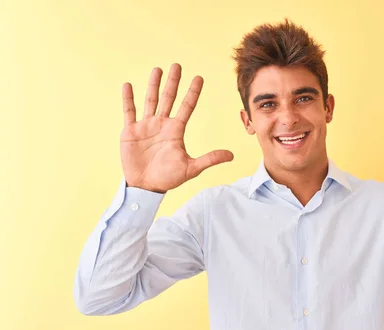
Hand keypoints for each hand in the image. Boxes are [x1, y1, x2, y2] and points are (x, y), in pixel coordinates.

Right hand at [120, 63, 233, 192]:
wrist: (145, 186)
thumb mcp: (191, 168)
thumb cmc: (168, 178)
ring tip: (157, 70)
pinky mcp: (130, 131)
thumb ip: (210, 159)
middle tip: (177, 65)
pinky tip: (128, 85)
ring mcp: (146, 126)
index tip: (199, 78)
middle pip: (169, 98)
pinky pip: (129, 112)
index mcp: (176, 131)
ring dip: (153, 85)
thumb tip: (231, 155)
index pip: (186, 107)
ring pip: (150, 100)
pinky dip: (128, 99)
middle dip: (173, 82)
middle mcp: (162, 124)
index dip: (192, 93)